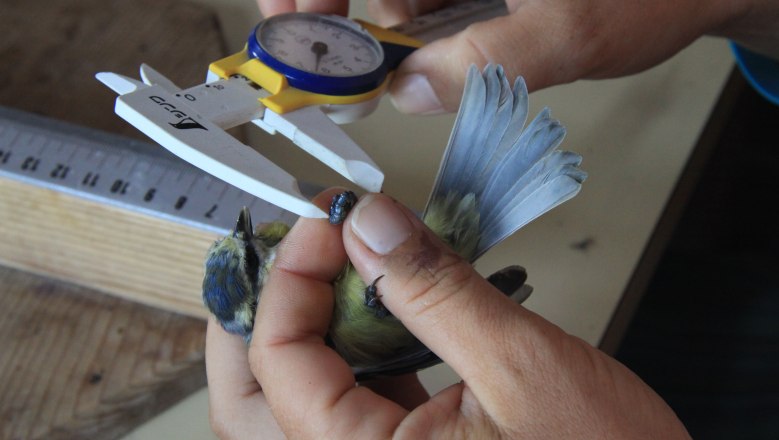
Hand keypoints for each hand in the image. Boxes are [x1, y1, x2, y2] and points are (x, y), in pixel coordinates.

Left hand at [208, 191, 690, 437]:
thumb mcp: (521, 367)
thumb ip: (436, 290)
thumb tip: (371, 223)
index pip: (276, 364)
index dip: (290, 277)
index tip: (325, 222)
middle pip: (257, 397)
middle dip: (269, 313)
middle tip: (301, 249)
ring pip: (304, 396)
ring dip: (316, 323)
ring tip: (341, 264)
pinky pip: (355, 400)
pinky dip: (359, 344)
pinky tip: (386, 303)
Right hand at [257, 0, 778, 113]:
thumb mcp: (572, 27)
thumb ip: (488, 58)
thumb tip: (412, 89)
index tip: (286, 17)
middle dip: (336, 17)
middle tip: (322, 61)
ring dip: (376, 40)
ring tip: (380, 76)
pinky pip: (419, 12)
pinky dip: (407, 43)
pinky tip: (416, 67)